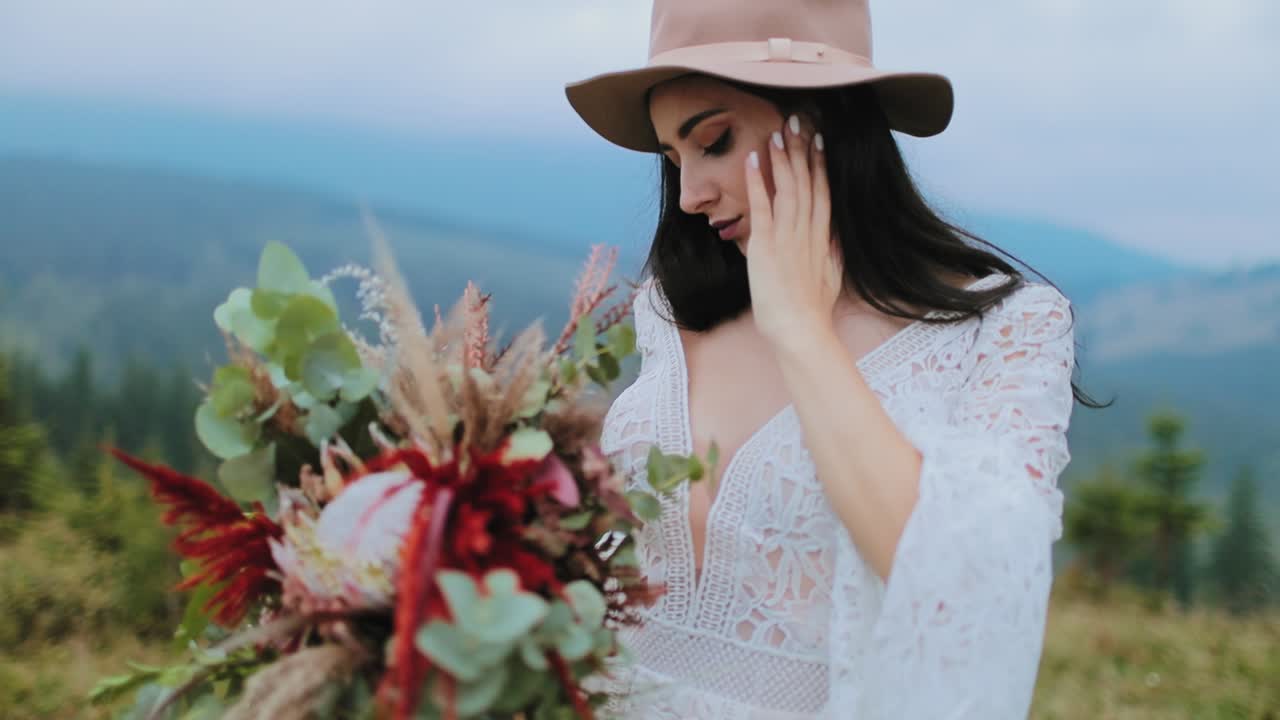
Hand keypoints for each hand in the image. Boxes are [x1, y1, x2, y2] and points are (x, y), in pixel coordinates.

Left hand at [743, 114, 842, 350]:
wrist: (800, 329)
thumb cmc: (812, 311)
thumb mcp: (831, 277)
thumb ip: (832, 253)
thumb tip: (835, 237)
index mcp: (822, 237)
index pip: (822, 191)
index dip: (820, 163)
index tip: (818, 139)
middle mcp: (807, 231)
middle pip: (807, 181)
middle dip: (801, 149)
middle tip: (796, 119)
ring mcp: (788, 236)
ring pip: (787, 187)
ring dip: (782, 157)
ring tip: (778, 130)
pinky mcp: (766, 245)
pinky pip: (761, 206)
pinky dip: (756, 180)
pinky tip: (751, 158)